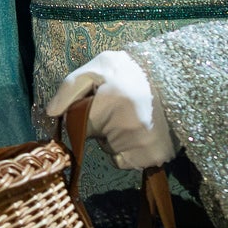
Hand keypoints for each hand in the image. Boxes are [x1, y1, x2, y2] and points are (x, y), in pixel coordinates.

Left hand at [46, 50, 178, 170]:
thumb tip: (50, 113)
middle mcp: (132, 128)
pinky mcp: (157, 157)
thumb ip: (70, 88)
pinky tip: (142, 130)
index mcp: (114, 102)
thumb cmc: (132, 71)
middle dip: (102, 126)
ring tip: (134, 116)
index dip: (88, 114)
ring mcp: (146, 146)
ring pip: (112, 152)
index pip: (81, 125)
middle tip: (121, 106)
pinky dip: (130, 150)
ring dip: (117, 139)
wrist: (176, 78)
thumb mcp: (99, 67)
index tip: (103, 101)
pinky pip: (127, 161)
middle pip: (98, 140)